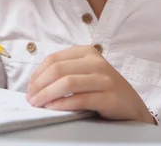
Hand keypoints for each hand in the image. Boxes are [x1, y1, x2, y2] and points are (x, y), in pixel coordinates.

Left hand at [26, 46, 154, 124]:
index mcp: (86, 52)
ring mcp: (105, 78)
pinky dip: (62, 104)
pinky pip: (80, 99)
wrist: (132, 106)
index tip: (29, 88)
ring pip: (67, 82)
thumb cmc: (103, 89)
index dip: (37, 74)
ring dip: (47, 94)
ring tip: (38, 104)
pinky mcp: (110, 97)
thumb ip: (64, 72)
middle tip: (30, 98)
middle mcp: (96, 62)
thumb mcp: (84, 73)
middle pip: (58, 70)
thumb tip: (35, 84)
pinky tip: (52, 108)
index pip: (53, 59)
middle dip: (39, 85)